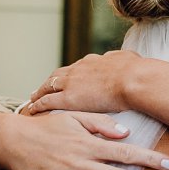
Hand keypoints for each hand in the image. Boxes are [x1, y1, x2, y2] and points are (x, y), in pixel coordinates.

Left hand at [28, 51, 144, 114]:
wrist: (134, 80)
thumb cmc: (137, 72)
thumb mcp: (129, 59)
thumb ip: (122, 60)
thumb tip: (125, 58)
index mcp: (93, 61)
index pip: (76, 68)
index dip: (69, 74)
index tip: (64, 78)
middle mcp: (79, 69)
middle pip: (58, 75)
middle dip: (49, 81)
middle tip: (42, 88)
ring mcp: (71, 83)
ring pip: (48, 87)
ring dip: (39, 92)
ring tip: (32, 99)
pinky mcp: (68, 98)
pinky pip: (47, 101)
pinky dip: (37, 105)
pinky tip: (31, 110)